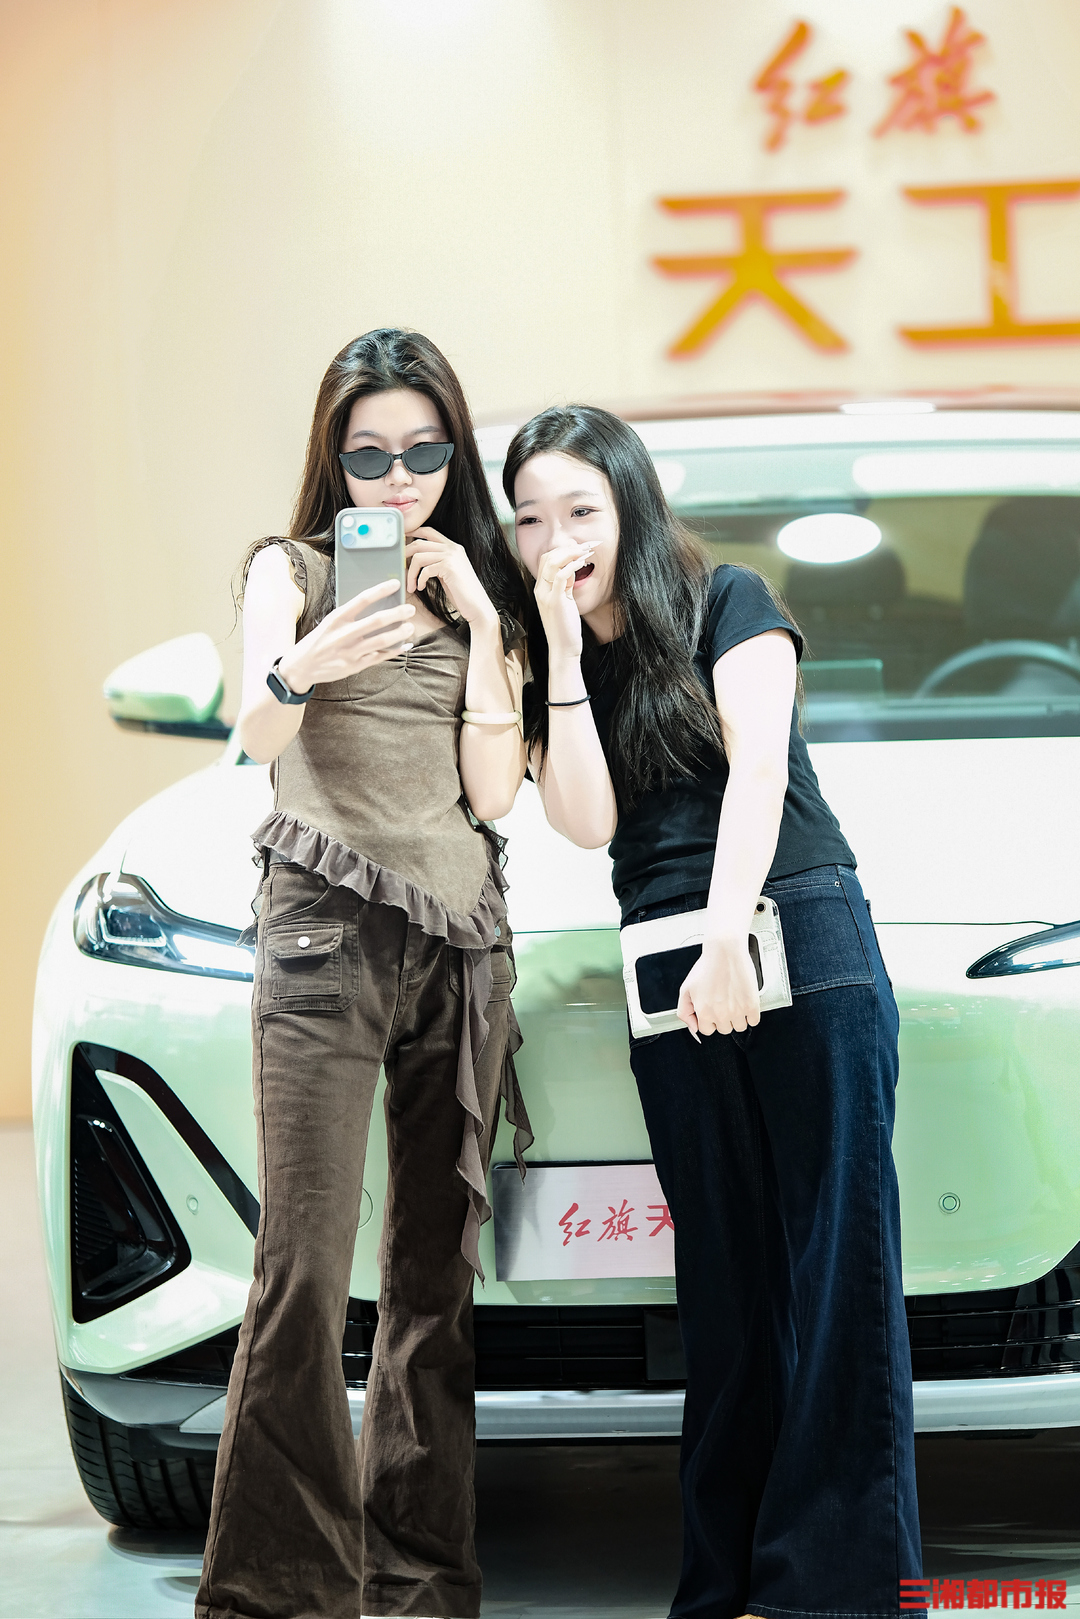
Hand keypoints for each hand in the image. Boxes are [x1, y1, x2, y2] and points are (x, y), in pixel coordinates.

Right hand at [279, 578, 413, 689]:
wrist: (302, 666)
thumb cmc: (319, 640)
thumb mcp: (330, 623)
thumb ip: (350, 616)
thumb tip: (376, 606)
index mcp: (337, 618)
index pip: (362, 599)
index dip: (381, 590)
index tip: (395, 584)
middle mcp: (344, 634)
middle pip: (377, 620)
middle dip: (398, 613)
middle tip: (410, 609)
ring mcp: (351, 651)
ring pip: (382, 640)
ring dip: (400, 633)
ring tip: (410, 627)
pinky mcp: (355, 665)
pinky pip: (380, 656)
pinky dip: (395, 651)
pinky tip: (405, 646)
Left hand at [405, 527, 497, 627]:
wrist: (477, 606)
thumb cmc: (461, 593)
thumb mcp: (446, 572)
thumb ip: (435, 562)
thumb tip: (414, 560)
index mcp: (453, 547)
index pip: (429, 531)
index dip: (413, 533)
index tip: (401, 542)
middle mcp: (452, 548)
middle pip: (419, 542)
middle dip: (405, 554)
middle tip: (399, 566)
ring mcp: (451, 556)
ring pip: (419, 556)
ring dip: (411, 573)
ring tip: (411, 585)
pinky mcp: (449, 567)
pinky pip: (425, 569)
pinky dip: (419, 580)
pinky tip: (420, 588)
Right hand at [533, 543, 591, 663]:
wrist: (563, 648)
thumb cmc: (566, 626)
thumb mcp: (565, 600)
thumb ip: (565, 584)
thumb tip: (572, 567)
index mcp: (540, 588)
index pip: (546, 559)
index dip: (563, 550)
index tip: (581, 547)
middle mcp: (540, 589)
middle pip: (547, 557)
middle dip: (568, 547)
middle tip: (587, 546)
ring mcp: (545, 595)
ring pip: (552, 562)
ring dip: (571, 553)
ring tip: (587, 551)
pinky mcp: (554, 601)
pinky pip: (560, 575)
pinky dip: (572, 565)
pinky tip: (583, 563)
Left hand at [677, 936, 760, 1037]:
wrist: (725, 951)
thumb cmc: (707, 966)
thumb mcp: (686, 989)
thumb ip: (684, 1011)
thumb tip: (692, 1027)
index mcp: (704, 1012)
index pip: (706, 1030)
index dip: (709, 1020)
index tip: (713, 1011)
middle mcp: (721, 1015)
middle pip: (724, 1029)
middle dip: (723, 1018)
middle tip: (724, 1002)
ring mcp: (737, 1012)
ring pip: (739, 1027)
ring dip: (737, 1017)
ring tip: (734, 1001)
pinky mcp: (752, 1005)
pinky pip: (753, 1021)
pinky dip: (750, 1015)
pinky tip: (744, 1002)